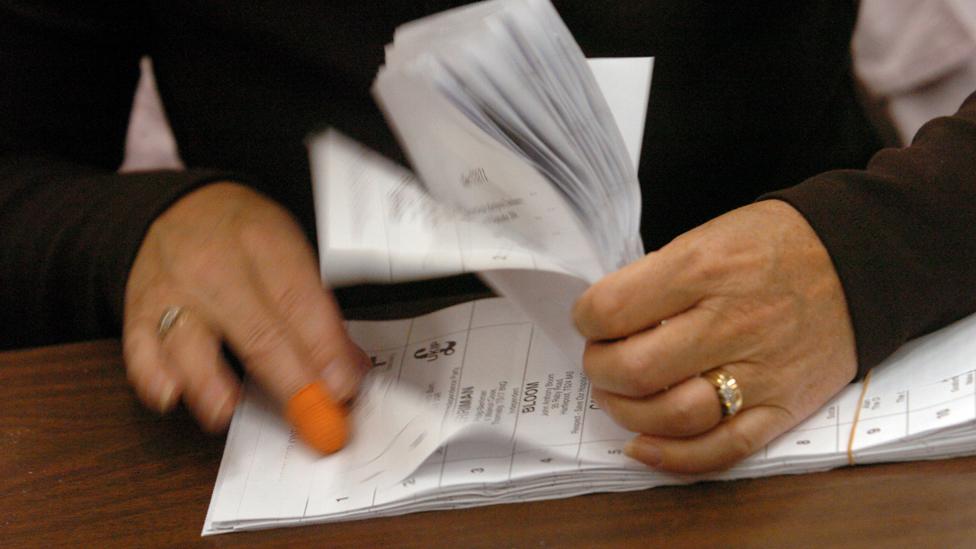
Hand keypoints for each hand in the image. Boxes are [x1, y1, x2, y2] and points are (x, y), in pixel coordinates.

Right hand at [122, 182, 367, 436]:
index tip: (344, 390)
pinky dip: (153, 377)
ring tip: (227, 413)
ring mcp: (172, 290)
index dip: (324, 350)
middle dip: (289, 381)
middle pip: (256, 331)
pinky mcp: (138, 312)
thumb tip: (348, 370)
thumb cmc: (243, 236)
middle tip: (314, 420)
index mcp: (265, 244)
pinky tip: (171, 396)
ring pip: (189, 341)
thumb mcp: (290, 251)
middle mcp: (216, 267)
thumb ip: (318, 310)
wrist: (179, 206)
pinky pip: (139, 348)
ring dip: (209, 383)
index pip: (301, 303)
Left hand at [573, 200, 856, 472]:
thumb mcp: (706, 235)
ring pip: (670, 416)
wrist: (859, 261)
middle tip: (602, 360)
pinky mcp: (782, 408)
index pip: (612, 310)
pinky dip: (672, 457)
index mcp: (704, 269)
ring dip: (627, 413)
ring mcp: (760, 372)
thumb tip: (605, 320)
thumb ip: (655, 278)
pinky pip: (720, 449)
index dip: (586, 319)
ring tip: (621, 396)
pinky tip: (643, 445)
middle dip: (599, 369)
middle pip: (634, 369)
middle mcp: (730, 323)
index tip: (590, 319)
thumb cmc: (773, 244)